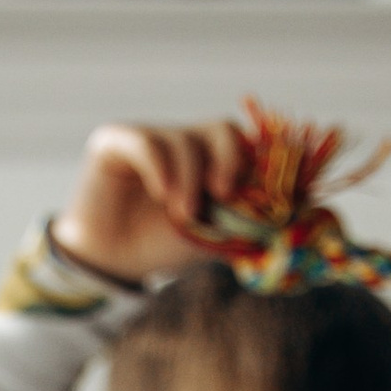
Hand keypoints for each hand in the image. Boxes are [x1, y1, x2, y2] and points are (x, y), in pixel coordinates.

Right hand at [54, 121, 242, 284]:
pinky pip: (147, 142)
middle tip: (223, 193)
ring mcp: (152, 137)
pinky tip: (161, 195)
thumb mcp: (208, 236)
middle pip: (222, 129)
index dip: (250, 163)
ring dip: (189, 179)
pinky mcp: (117, 140)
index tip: (247, 194)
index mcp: (208, 161)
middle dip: (228, 159)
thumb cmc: (158, 247)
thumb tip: (280, 213)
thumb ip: (239, 220)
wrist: (110, 262)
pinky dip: (160, 168)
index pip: (242, 144)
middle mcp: (183, 142)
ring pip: (185, 140)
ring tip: (182, 215)